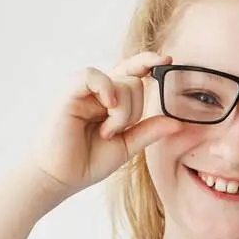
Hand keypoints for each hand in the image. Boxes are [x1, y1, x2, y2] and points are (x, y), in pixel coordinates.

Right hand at [27, 51, 180, 198]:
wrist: (60, 178)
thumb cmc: (87, 161)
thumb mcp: (127, 145)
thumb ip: (149, 131)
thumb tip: (178, 122)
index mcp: (111, 99)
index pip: (134, 71)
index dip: (150, 62)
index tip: (168, 61)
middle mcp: (99, 91)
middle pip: (134, 81)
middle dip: (134, 110)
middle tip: (114, 133)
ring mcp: (84, 90)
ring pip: (120, 81)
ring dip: (122, 112)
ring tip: (106, 132)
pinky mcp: (70, 92)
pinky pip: (94, 76)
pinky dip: (106, 89)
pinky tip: (108, 107)